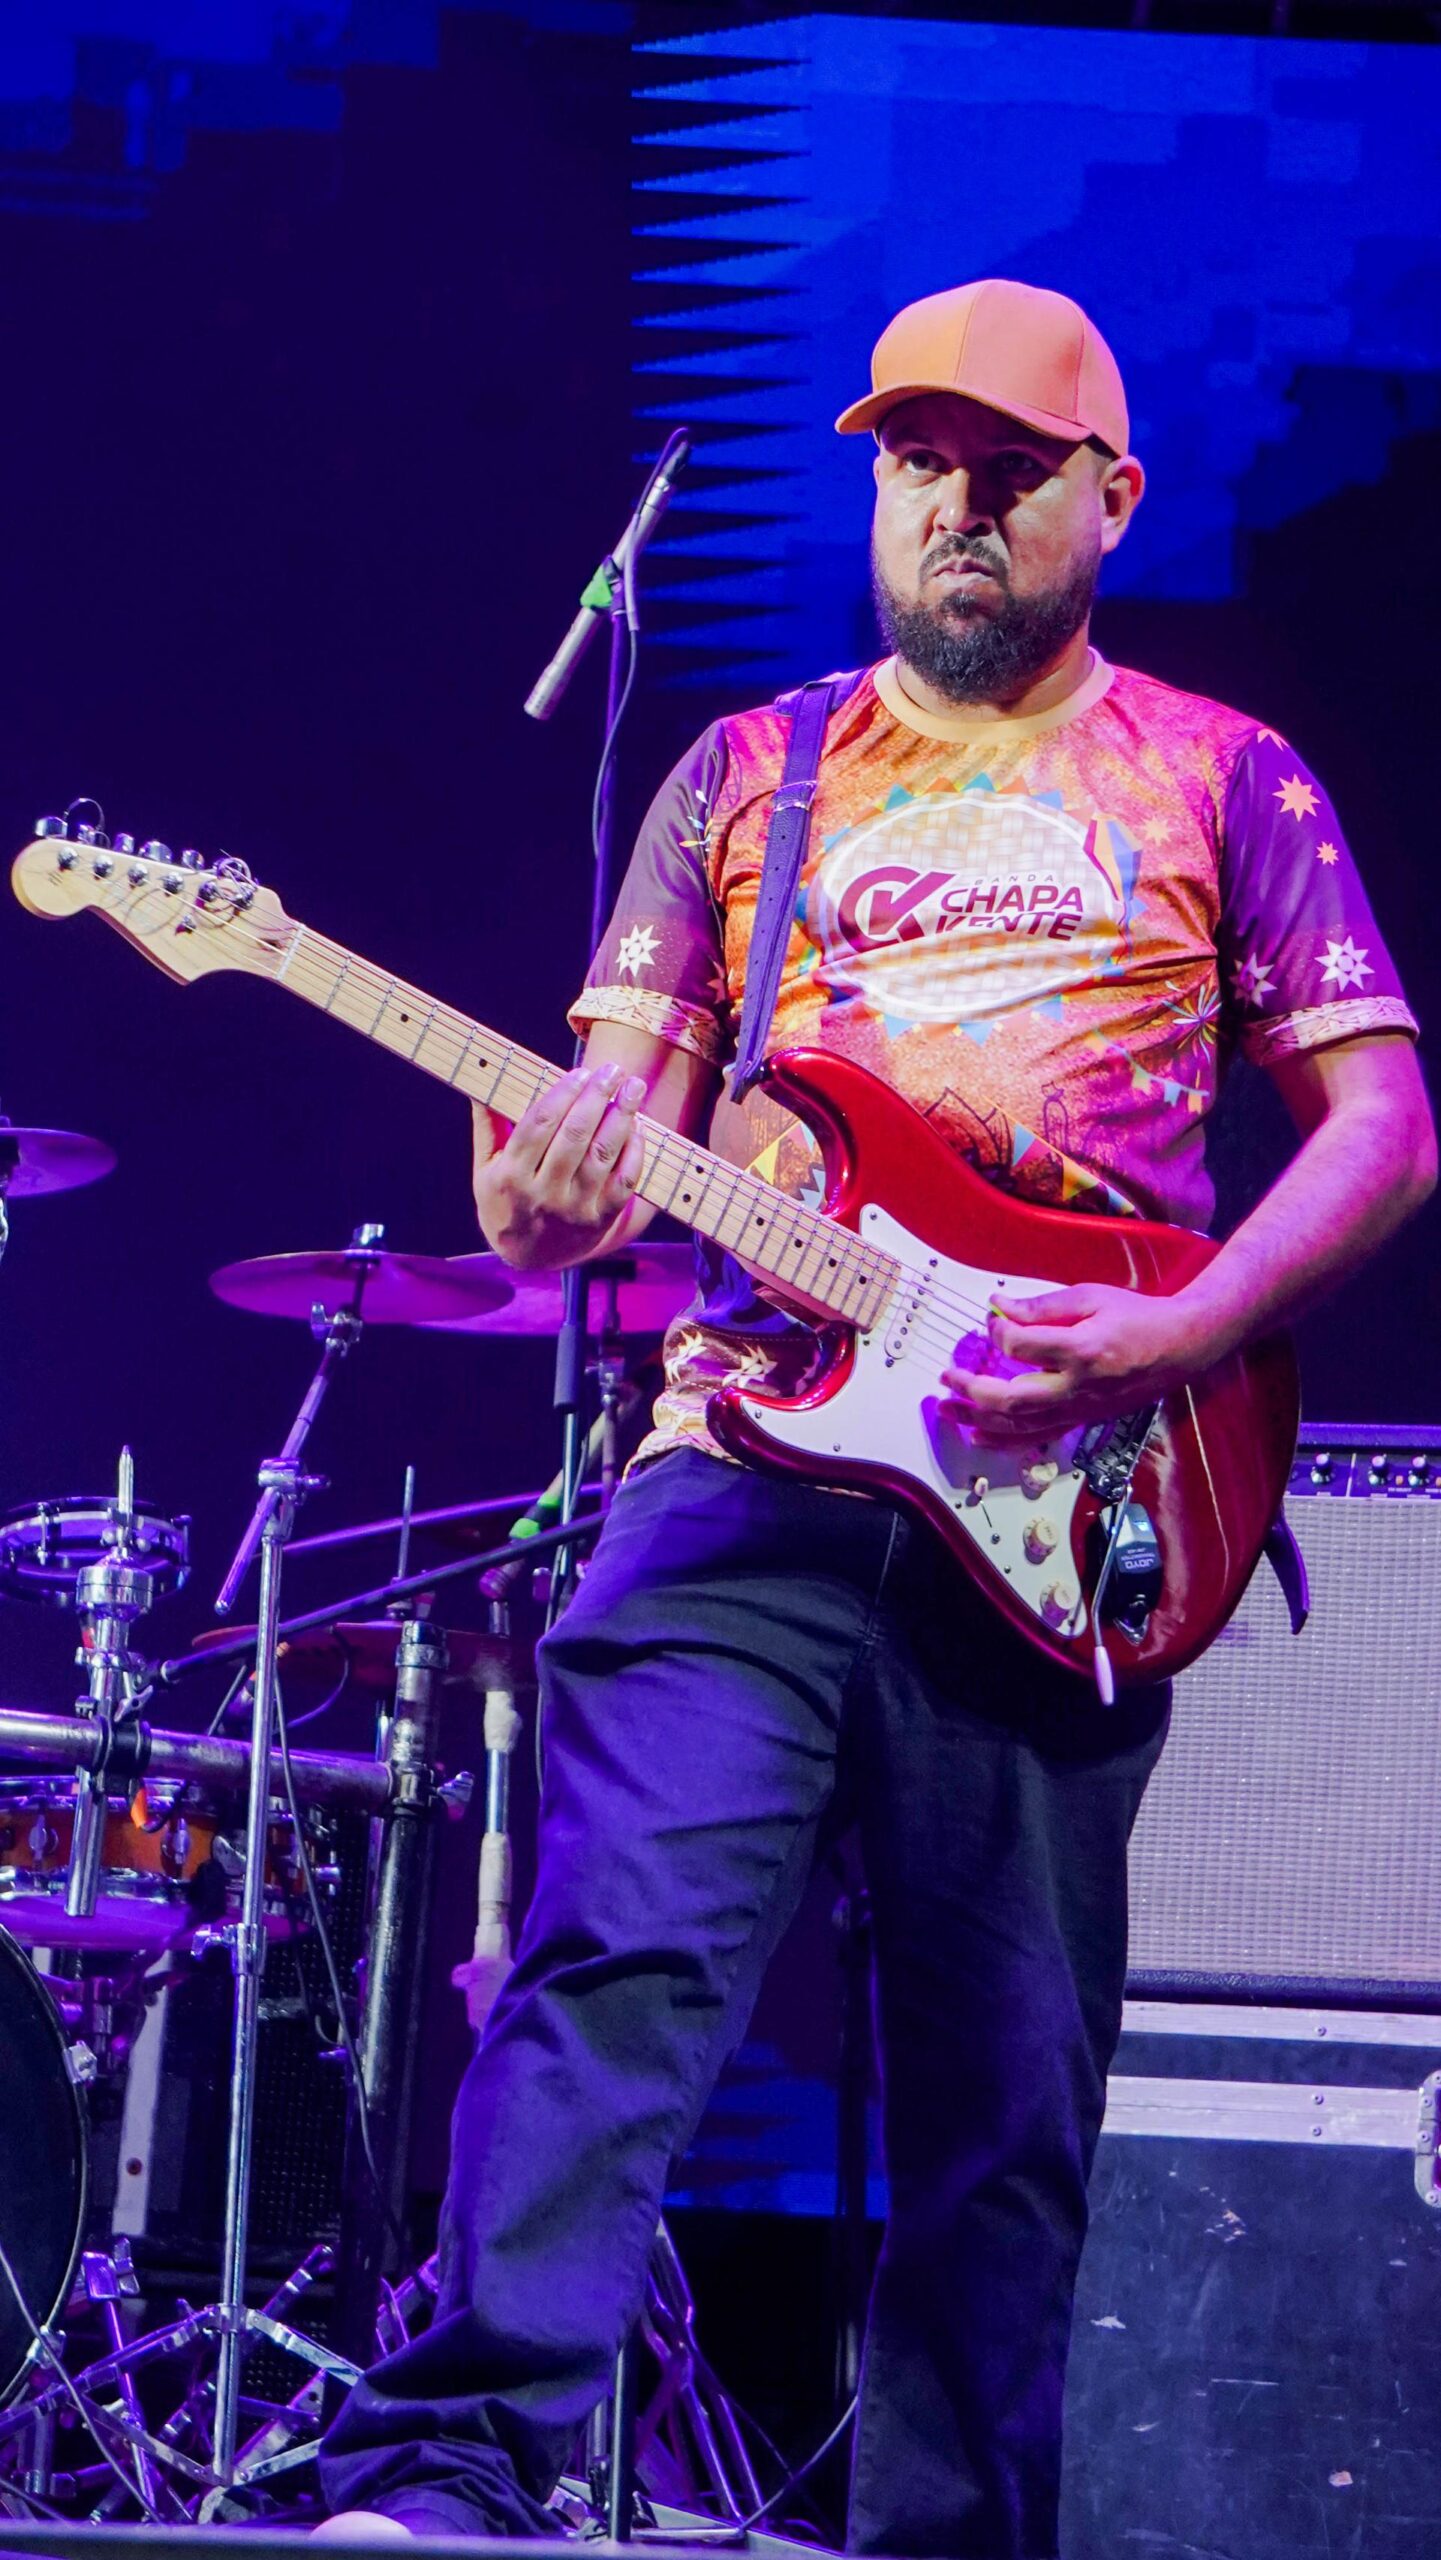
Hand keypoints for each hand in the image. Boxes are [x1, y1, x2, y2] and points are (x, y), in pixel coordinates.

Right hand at [473, 1061, 646, 1269]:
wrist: (526, 1257)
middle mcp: (542, 1194)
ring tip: (633, 1089)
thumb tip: (480, 1080)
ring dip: (622, 1118)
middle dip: (597, 1097)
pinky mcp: (599, 1220)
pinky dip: (634, 1152)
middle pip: (574, 1136)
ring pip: (602, 1156)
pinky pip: (623, 1182)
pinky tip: (638, 1127)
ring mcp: (573, 1209)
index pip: (539, 1125)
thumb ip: (488, 1125)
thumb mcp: (485, 1168)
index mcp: (510, 1176)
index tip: (580, 1072)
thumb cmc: (505, 1201)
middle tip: (613, 1070)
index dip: (563, 1094)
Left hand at [940, 1281, 1223, 1447]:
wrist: (1179, 1348)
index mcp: (1082, 1350)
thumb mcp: (1091, 1297)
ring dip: (977, 1418)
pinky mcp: (1081, 1420)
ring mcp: (1079, 1409)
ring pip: (1019, 1425)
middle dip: (972, 1389)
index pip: (1022, 1346)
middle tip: (946, 1377)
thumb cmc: (1137, 1317)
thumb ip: (1042, 1305)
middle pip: (1012, 1399)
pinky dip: (1003, 1439)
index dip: (998, 1333)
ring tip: (947, 1408)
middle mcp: (1077, 1387)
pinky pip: (1036, 1437)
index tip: (991, 1322)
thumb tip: (998, 1307)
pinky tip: (977, 1434)